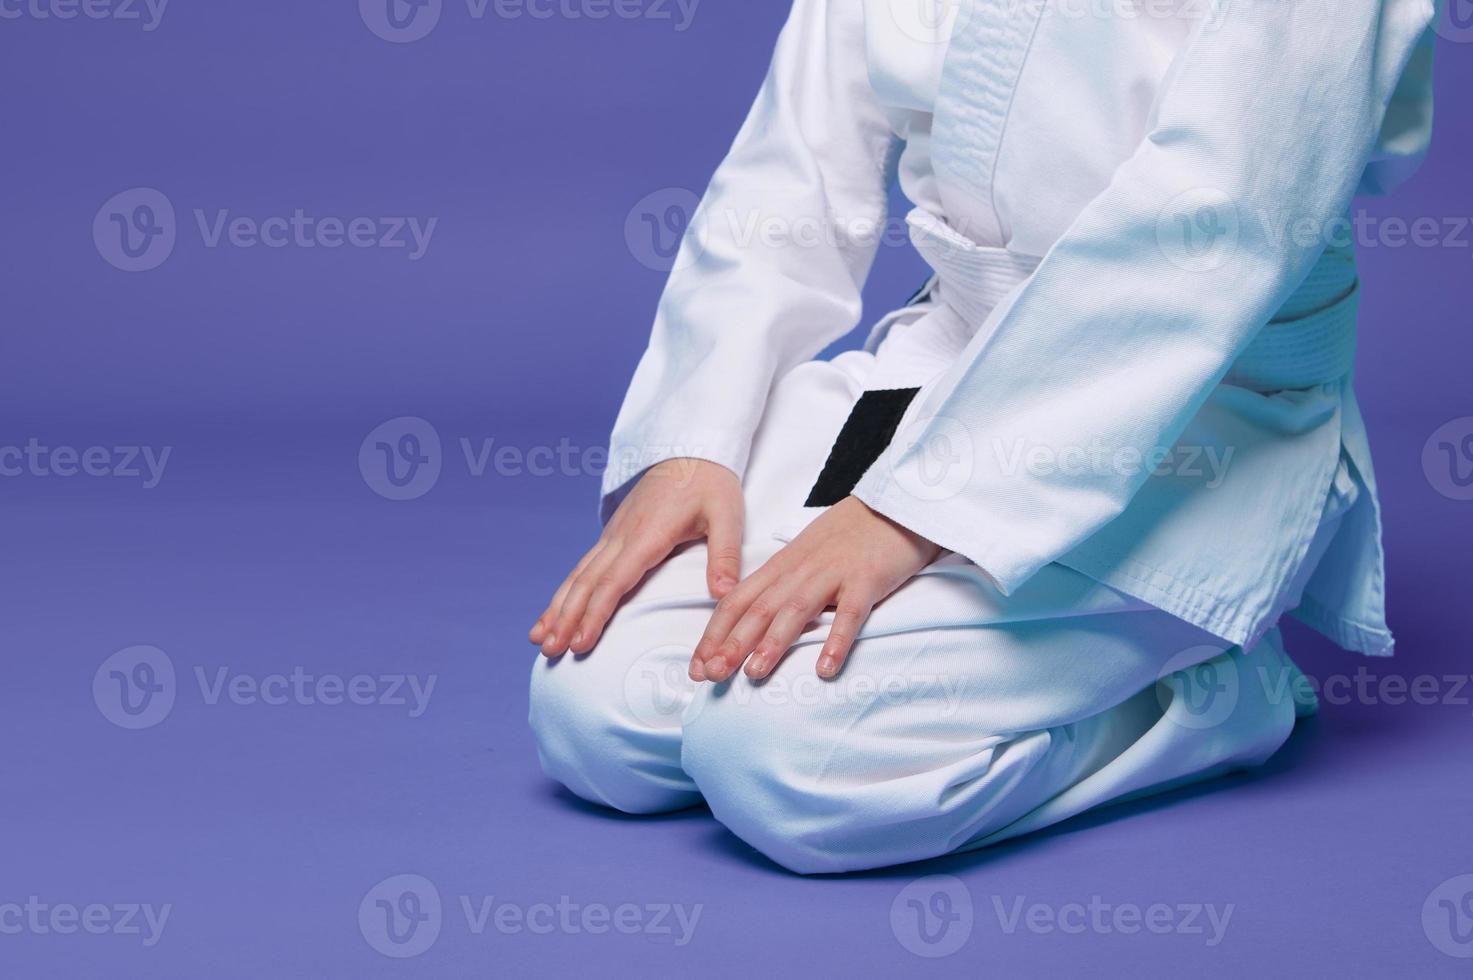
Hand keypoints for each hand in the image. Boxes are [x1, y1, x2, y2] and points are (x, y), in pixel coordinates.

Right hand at [530, 458, 743, 656]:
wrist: (693, 450)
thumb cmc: (711, 484)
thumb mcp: (727, 515)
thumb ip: (725, 556)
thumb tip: (723, 594)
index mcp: (647, 535)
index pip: (613, 581)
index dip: (595, 614)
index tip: (581, 643)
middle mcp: (622, 536)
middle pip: (587, 583)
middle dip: (566, 619)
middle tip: (550, 651)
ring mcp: (613, 535)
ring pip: (578, 575)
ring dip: (558, 608)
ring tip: (538, 639)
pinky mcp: (613, 535)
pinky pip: (583, 567)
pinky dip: (566, 592)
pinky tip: (554, 612)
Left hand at [688, 496, 940, 682]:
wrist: (896, 502)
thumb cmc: (850, 534)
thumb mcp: (805, 555)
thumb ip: (782, 584)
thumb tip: (756, 621)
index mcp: (781, 566)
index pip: (737, 600)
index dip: (714, 634)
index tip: (697, 665)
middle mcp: (800, 570)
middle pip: (758, 608)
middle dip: (731, 643)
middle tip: (709, 675)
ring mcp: (833, 573)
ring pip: (795, 610)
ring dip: (772, 643)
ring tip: (754, 673)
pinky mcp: (866, 579)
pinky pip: (850, 613)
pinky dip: (836, 640)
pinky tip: (825, 668)